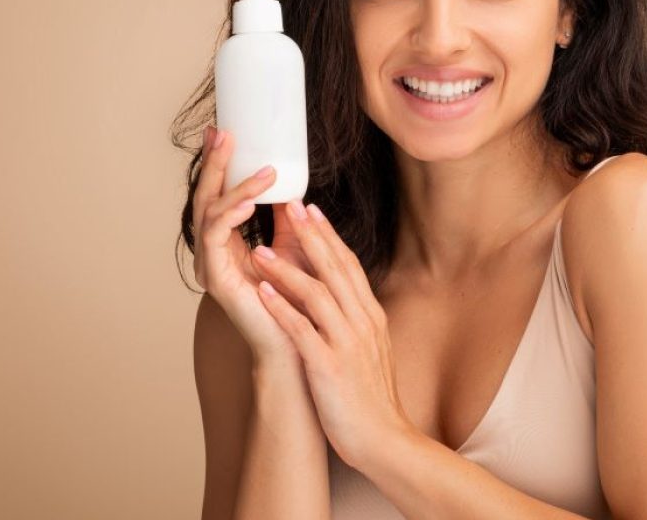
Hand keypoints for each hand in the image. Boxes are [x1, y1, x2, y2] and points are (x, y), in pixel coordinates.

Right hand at [191, 125, 313, 365]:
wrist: (298, 343)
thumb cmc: (296, 299)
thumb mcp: (295, 246)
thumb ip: (288, 217)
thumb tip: (292, 184)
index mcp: (227, 241)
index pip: (217, 193)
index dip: (218, 163)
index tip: (222, 129)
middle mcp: (212, 250)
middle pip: (205, 196)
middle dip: (215, 163)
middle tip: (223, 132)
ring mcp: (210, 264)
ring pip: (209, 212)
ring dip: (234, 186)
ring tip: (261, 169)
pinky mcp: (215, 279)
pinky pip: (215, 238)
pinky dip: (230, 214)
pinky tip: (248, 200)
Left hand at [248, 200, 412, 468]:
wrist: (385, 441)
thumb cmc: (372, 401)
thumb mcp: (371, 351)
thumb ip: (357, 322)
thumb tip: (344, 300)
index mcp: (371, 317)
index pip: (350, 266)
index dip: (329, 236)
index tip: (312, 210)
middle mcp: (362, 322)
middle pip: (335, 269)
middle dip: (311, 235)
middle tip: (290, 205)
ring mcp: (347, 343)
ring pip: (316, 294)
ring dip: (287, 268)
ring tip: (260, 247)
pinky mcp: (330, 366)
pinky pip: (302, 330)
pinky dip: (281, 308)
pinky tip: (261, 291)